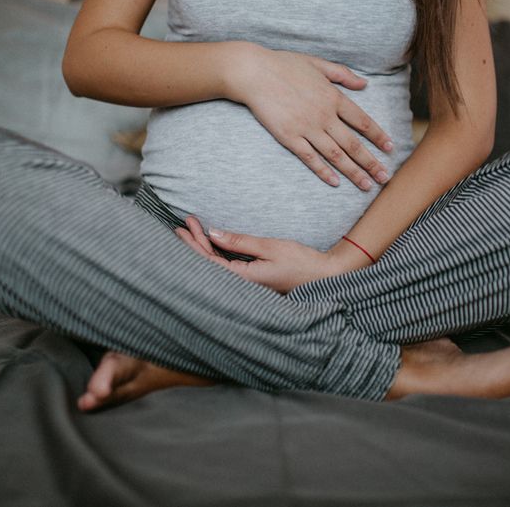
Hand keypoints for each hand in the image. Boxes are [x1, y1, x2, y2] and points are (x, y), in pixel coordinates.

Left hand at [174, 216, 371, 292]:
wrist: (326, 277)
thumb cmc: (302, 263)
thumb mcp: (270, 247)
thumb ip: (240, 241)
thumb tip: (213, 233)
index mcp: (244, 279)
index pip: (208, 262)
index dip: (194, 244)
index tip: (185, 225)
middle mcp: (242, 286)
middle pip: (208, 265)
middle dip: (195, 244)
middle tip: (183, 224)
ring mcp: (247, 285)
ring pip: (217, 267)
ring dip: (204, 248)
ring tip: (193, 230)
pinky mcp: (253, 281)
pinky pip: (227, 268)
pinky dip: (217, 253)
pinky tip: (212, 243)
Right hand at [228, 45, 394, 190]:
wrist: (254, 72)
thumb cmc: (284, 65)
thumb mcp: (318, 63)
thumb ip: (343, 74)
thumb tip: (365, 84)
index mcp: (333, 97)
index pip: (363, 121)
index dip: (378, 136)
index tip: (390, 148)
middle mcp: (324, 115)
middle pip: (353, 144)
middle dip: (371, 162)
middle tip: (385, 177)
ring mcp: (307, 128)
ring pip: (336, 155)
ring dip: (353, 172)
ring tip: (367, 186)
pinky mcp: (289, 137)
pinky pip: (310, 158)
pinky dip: (323, 171)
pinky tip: (335, 182)